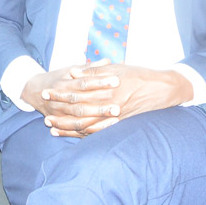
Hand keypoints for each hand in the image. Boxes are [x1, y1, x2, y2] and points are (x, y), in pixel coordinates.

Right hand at [21, 61, 120, 136]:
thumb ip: (89, 67)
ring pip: (79, 120)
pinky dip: (90, 130)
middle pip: (81, 104)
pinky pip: (77, 130)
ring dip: (97, 120)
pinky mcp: (62, 124)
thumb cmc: (58, 78)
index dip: (99, 82)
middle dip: (100, 106)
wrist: (34, 92)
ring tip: (115, 118)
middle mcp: (60, 100)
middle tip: (118, 107)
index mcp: (63, 84)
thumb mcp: (70, 69)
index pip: (83, 83)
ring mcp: (59, 114)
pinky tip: (106, 128)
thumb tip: (107, 60)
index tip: (116, 81)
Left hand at [47, 64, 194, 135]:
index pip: (75, 91)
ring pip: (85, 124)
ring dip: (67, 126)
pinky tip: (73, 136)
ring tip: (52, 127)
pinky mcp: (118, 125)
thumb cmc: (138, 75)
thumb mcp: (116, 68)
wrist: (161, 89)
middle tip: (44, 113)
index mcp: (104, 87)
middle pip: (76, 109)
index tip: (45, 92)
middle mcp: (106, 104)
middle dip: (59, 111)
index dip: (59, 92)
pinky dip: (83, 134)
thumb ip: (93, 72)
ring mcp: (112, 117)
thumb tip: (73, 72)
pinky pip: (98, 133)